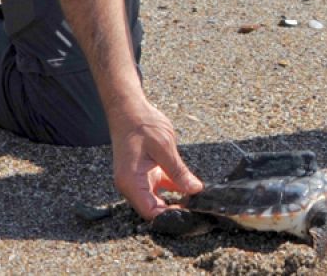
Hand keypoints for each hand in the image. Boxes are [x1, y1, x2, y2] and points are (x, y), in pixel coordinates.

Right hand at [109, 101, 203, 221]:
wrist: (129, 109)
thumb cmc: (142, 125)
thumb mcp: (164, 147)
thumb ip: (178, 171)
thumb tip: (194, 190)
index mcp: (131, 182)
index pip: (150, 212)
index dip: (170, 216)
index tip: (191, 214)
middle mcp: (131, 185)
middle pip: (153, 209)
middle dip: (175, 211)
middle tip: (198, 209)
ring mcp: (138, 180)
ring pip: (158, 199)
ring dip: (175, 201)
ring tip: (197, 201)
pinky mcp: (145, 173)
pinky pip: (160, 187)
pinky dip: (174, 188)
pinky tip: (191, 188)